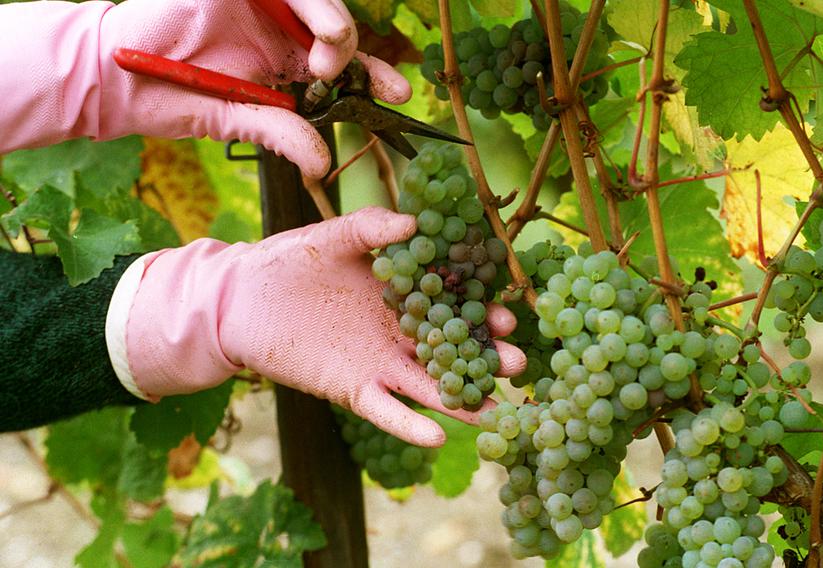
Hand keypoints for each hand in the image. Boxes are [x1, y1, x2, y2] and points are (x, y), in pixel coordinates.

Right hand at [96, 0, 409, 175]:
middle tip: (337, 75)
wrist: (119, 77)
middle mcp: (282, 32)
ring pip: (320, 2)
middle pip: (341, 32)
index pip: (344, 68)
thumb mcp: (238, 120)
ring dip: (335, 25)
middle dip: (355, 55)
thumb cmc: (175, 99)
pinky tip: (317, 27)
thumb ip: (281, 133)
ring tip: (329, 52)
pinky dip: (309, 2)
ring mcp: (263, 4)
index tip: (401, 94)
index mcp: (287, 65)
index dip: (374, 77)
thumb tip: (323, 164)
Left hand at [122, 208, 526, 446]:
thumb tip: (416, 222)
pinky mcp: (353, 389)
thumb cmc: (290, 261)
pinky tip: (437, 435)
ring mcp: (380, 364)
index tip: (512, 313)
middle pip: (454, 349)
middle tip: (517, 362)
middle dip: (486, 357)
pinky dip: (409, 424)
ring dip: (463, 397)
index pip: (455, 304)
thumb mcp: (334, 237)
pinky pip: (386, 411)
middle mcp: (401, 333)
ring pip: (430, 385)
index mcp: (404, 295)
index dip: (484, 310)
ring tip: (498, 410)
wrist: (242, 296)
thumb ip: (372, 228)